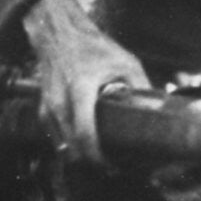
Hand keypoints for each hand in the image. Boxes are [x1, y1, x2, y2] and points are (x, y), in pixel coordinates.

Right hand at [22, 0, 148, 165]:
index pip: (84, 135)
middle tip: (111, 167)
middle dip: (91, 162)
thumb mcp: (124, 62)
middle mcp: (60, 102)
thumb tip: (157, 108)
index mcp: (80, 90)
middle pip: (71, 147)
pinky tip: (84, 146)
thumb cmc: (92, 46)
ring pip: (61, 145)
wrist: (59, 34)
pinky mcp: (44, 109)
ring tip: (100, 159)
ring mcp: (49, 106)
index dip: (98, 157)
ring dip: (79, 156)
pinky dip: (69, 145)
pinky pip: (55, 136)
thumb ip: (140, 86)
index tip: (112, 166)